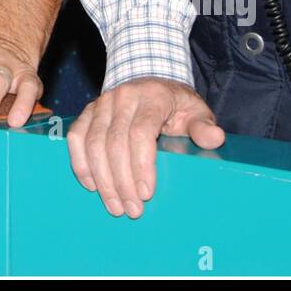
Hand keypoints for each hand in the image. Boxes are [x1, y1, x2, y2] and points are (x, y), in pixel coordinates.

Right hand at [68, 78, 224, 217]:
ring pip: (92, 142)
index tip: (146, 193)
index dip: (141, 165)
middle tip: (132, 210)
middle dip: (121, 181)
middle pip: (114, 142)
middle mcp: (123, 97)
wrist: (149, 80)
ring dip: (102, 178)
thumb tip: (215, 138)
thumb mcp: (195, 111)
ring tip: (114, 205)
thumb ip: (203, 127)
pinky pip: (76, 136)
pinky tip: (91, 184)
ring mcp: (102, 103)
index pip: (141, 132)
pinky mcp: (88, 111)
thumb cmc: (174, 103)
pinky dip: (80, 162)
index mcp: (152, 97)